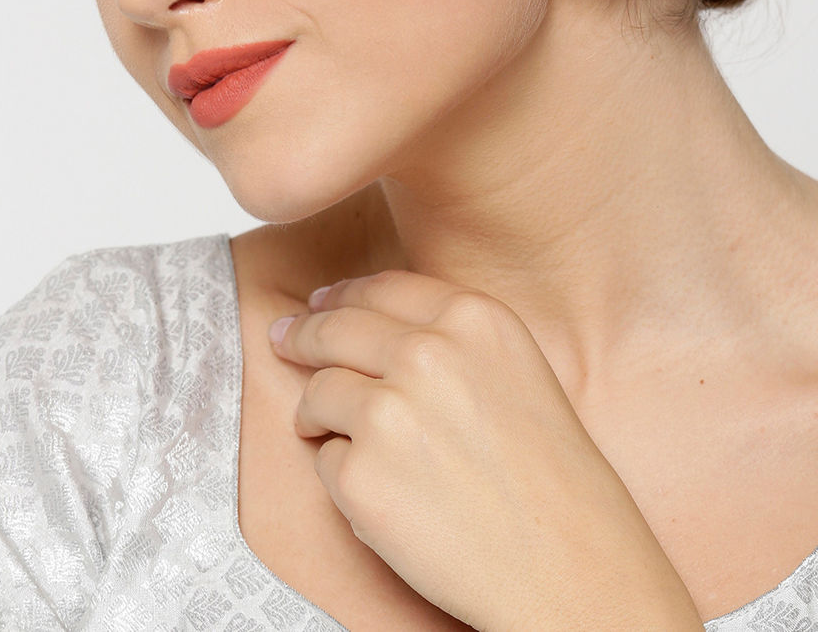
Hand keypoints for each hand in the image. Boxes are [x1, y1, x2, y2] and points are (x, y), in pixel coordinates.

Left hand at [269, 271, 702, 630]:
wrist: (569, 565)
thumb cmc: (550, 474)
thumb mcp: (514, 367)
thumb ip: (447, 334)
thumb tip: (362, 316)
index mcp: (472, 317)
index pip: (379, 289)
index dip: (341, 295)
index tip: (319, 304)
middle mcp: (427, 352)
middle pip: (333, 327)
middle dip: (303, 336)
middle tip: (285, 340)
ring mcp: (389, 411)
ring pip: (318, 392)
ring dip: (319, 413)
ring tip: (348, 440)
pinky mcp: (361, 475)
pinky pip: (325, 460)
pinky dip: (342, 476)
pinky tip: (386, 495)